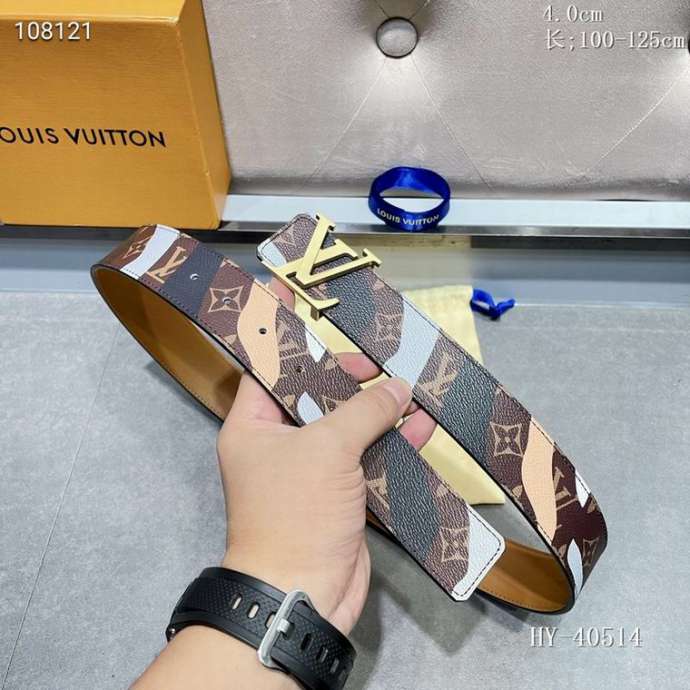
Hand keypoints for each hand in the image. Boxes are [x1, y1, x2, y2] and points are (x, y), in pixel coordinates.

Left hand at [218, 280, 435, 633]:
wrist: (304, 593)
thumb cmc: (296, 511)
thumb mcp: (326, 449)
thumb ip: (363, 410)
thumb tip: (397, 387)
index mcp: (254, 424)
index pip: (270, 367)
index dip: (291, 337)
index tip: (313, 310)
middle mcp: (280, 441)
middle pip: (316, 393)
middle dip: (350, 375)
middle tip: (378, 359)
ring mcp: (313, 468)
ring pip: (348, 424)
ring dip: (379, 407)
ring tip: (410, 384)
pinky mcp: (342, 492)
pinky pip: (367, 455)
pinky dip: (391, 440)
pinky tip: (420, 423)